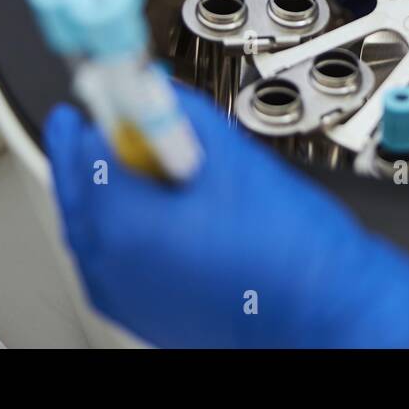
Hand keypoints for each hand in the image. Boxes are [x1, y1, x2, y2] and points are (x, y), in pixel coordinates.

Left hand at [45, 84, 408, 347]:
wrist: (328, 311)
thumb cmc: (293, 251)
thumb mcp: (234, 158)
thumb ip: (181, 117)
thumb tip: (155, 92)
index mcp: (123, 225)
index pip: (81, 152)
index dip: (93, 116)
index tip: (98, 95)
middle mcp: (110, 268)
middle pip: (80, 195)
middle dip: (91, 155)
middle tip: (105, 122)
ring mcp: (125, 298)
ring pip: (95, 232)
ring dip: (107, 194)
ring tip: (139, 164)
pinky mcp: (147, 315)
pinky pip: (116, 262)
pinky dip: (125, 230)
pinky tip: (162, 212)